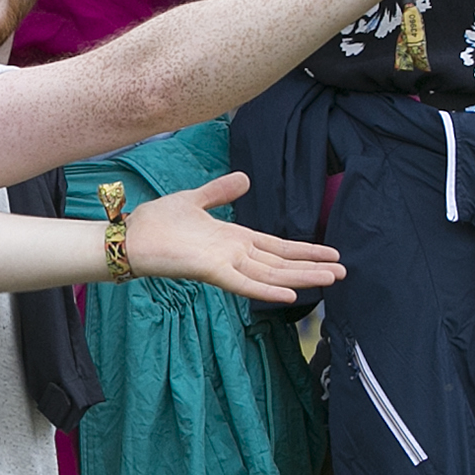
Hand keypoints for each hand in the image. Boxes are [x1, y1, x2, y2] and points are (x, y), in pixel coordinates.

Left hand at [119, 172, 341, 303]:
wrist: (130, 237)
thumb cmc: (158, 222)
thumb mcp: (195, 199)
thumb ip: (221, 191)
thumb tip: (246, 178)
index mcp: (234, 239)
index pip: (277, 246)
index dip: (304, 250)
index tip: (330, 253)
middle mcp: (234, 254)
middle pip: (281, 263)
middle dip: (312, 267)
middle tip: (343, 272)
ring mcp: (225, 264)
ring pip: (271, 273)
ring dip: (301, 277)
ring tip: (330, 280)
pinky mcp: (210, 271)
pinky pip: (243, 283)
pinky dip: (266, 289)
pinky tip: (289, 296)